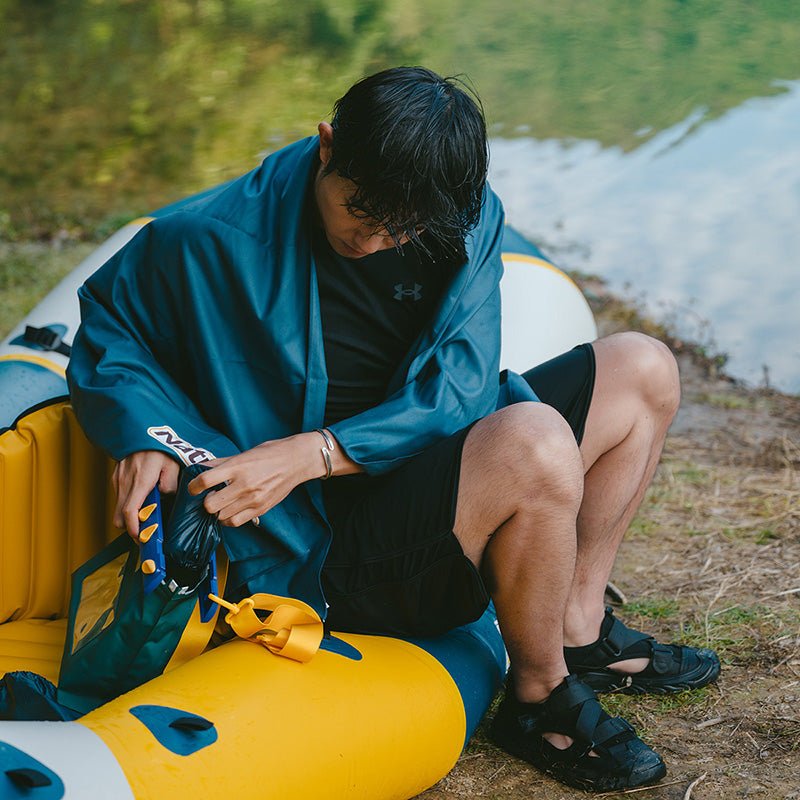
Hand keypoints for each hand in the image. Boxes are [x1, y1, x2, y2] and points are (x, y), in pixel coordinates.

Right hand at [113, 450, 179, 537]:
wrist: (142, 429)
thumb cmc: (160, 447)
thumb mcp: (172, 464)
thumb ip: (170, 484)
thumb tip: (165, 498)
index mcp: (141, 481)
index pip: (130, 511)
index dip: (133, 529)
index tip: (140, 538)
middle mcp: (125, 482)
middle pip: (119, 516)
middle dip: (130, 527)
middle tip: (146, 531)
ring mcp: (118, 479)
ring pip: (118, 508)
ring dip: (129, 516)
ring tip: (146, 515)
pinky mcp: (116, 476)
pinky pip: (119, 497)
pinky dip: (128, 504)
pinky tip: (141, 500)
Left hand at [188, 433, 323, 526]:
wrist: (295, 461)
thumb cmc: (270, 454)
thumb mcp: (244, 453)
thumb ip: (221, 462)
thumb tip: (201, 467)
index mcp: (237, 467)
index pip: (205, 480)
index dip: (193, 486)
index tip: (193, 488)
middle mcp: (244, 484)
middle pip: (210, 504)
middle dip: (206, 501)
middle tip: (211, 495)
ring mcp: (253, 499)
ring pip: (221, 516)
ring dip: (217, 511)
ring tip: (223, 503)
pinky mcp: (260, 509)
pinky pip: (235, 522)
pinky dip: (228, 519)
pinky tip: (231, 510)